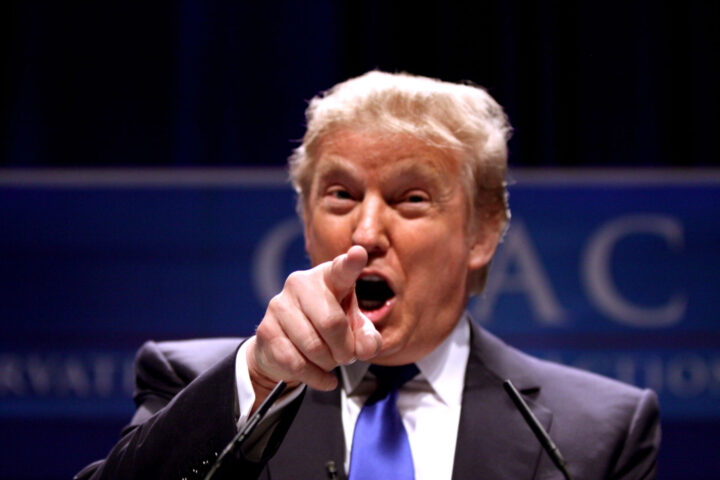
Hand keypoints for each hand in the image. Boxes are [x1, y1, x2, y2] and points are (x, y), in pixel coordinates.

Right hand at [246, 245, 381, 404]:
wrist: (284, 350)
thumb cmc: (327, 331)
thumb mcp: (354, 333)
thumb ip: (368, 339)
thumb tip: (365, 348)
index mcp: (329, 277)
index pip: (342, 269)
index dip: (351, 263)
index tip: (359, 254)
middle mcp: (301, 283)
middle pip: (332, 322)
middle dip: (344, 348)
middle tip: (346, 356)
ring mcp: (280, 304)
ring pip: (314, 346)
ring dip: (328, 363)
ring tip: (329, 361)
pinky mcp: (266, 329)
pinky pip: (297, 362)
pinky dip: (315, 377)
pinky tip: (322, 377)